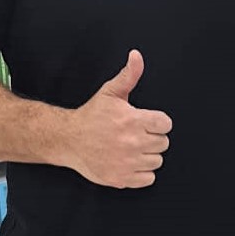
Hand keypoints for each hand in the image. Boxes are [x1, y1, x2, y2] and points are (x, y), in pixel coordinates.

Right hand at [66, 49, 171, 188]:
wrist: (68, 140)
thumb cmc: (92, 115)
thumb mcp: (111, 92)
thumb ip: (129, 74)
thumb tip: (136, 56)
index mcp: (133, 120)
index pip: (166, 124)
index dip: (158, 122)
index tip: (147, 122)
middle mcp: (132, 143)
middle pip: (163, 143)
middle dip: (153, 138)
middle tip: (138, 134)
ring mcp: (126, 163)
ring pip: (157, 161)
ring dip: (148, 155)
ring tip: (134, 148)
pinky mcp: (121, 179)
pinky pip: (148, 179)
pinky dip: (142, 173)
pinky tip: (131, 162)